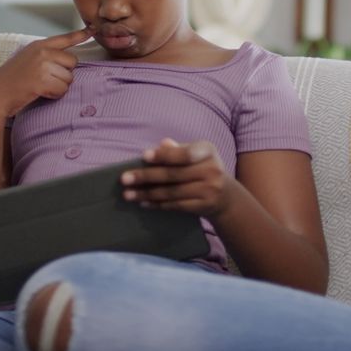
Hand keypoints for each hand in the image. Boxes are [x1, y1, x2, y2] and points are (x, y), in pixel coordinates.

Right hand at [0, 27, 91, 117]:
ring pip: (69, 78)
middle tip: (46, 79)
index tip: (94, 29)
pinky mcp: (42, 80)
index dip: (81, 34)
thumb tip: (67, 61)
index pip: (65, 38)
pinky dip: (54, 95)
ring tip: (40, 87)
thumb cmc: (11, 80)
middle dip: (64, 74)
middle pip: (72, 62)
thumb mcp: (26, 59)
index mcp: (39, 45)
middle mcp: (42, 52)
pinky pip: (62, 89)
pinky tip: (40, 93)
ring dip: (59, 86)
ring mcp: (42, 65)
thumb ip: (45, 56)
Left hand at [120, 138, 243, 218]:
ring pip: (172, 192)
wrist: (226, 196)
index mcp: (208, 150)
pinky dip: (157, 204)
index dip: (164, 155)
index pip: (185, 153)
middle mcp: (212, 169)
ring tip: (128, 194)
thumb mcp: (195, 154)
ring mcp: (209, 190)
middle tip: (124, 179)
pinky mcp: (204, 206)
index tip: (144, 156)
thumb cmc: (203, 168)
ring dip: (146, 194)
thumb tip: (162, 144)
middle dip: (146, 176)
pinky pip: (176, 205)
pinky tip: (143, 202)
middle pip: (173, 174)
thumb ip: (178, 149)